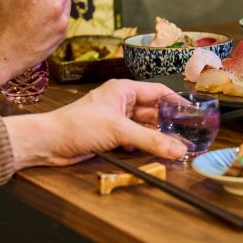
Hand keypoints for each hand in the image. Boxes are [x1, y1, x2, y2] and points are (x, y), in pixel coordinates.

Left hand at [3, 80, 187, 169]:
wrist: (49, 143)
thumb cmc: (77, 125)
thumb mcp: (119, 131)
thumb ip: (150, 141)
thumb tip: (178, 149)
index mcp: (124, 90)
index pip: (159, 92)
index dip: (177, 102)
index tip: (193, 113)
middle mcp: (122, 102)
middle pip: (154, 112)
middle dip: (169, 124)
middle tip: (188, 135)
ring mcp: (117, 119)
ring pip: (145, 127)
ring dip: (157, 137)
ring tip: (176, 147)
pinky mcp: (111, 135)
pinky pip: (135, 139)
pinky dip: (144, 146)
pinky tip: (152, 152)